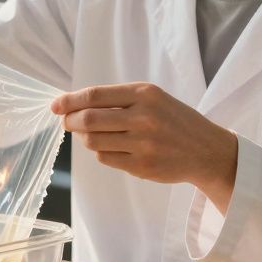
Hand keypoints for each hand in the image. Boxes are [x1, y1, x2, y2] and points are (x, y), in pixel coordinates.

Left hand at [51, 82, 239, 211]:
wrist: (207, 151)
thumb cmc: (174, 121)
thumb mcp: (153, 98)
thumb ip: (118, 99)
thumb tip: (74, 105)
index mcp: (145, 94)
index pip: (95, 95)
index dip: (69, 101)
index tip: (55, 105)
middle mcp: (144, 117)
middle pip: (89, 120)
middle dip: (70, 121)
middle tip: (67, 122)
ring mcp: (143, 144)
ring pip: (93, 141)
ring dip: (83, 138)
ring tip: (88, 134)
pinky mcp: (142, 166)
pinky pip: (105, 158)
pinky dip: (99, 152)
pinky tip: (107, 147)